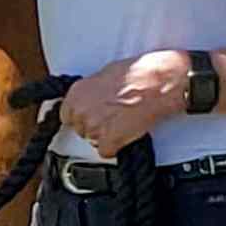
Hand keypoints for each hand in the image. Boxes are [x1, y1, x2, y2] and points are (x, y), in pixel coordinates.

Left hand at [58, 50, 188, 157]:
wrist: (157, 82)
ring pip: (93, 141)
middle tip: (113, 119)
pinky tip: (125, 135)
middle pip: (81, 130)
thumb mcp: (104, 75)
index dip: (82, 118)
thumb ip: (91, 92)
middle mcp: (81, 110)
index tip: (92, 118)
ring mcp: (94, 126)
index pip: (67, 116)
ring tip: (123, 123)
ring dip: (106, 136)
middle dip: (95, 127)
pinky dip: (116, 147)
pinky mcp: (109, 139)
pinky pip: (106, 152)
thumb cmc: (137, 74)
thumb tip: (92, 99)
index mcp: (76, 93)